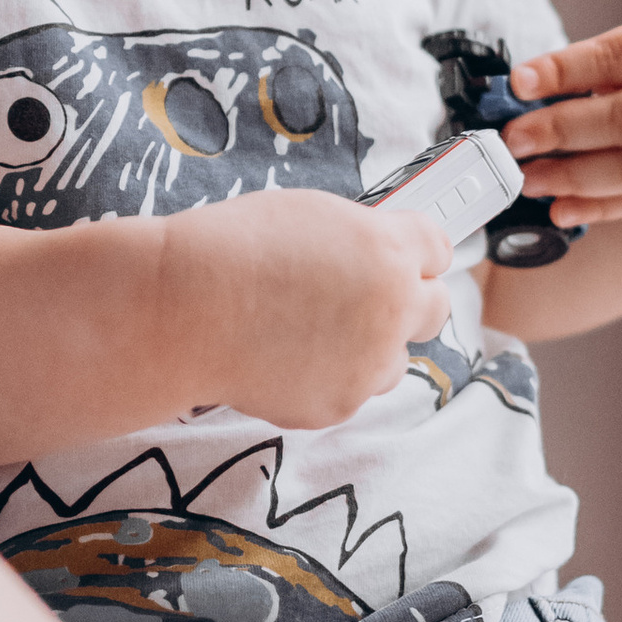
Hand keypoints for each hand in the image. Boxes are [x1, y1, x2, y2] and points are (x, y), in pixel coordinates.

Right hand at [182, 189, 456, 428]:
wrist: (183, 310)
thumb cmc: (232, 251)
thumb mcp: (310, 216)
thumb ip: (359, 239)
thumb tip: (376, 255)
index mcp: (389, 250)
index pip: (438, 248)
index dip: (416, 252)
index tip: (406, 258)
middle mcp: (392, 309)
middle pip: (434, 308)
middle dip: (408, 302)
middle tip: (371, 298)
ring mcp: (368, 364)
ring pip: (391, 360)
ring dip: (366, 348)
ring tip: (308, 331)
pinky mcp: (338, 404)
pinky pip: (347, 390)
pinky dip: (323, 378)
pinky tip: (282, 356)